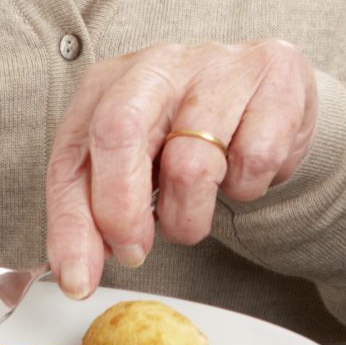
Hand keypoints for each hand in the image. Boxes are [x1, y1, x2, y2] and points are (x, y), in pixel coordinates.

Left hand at [44, 39, 318, 297]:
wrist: (267, 92)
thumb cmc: (190, 132)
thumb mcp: (133, 164)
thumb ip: (98, 210)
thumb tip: (78, 270)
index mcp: (109, 84)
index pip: (73, 157)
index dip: (71, 226)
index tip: (79, 279)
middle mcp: (159, 65)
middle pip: (119, 131)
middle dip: (121, 210)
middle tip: (134, 251)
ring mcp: (219, 65)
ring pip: (192, 163)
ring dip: (192, 215)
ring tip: (197, 208)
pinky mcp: (274, 73)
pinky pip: (255, 160)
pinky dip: (248, 186)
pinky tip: (243, 169)